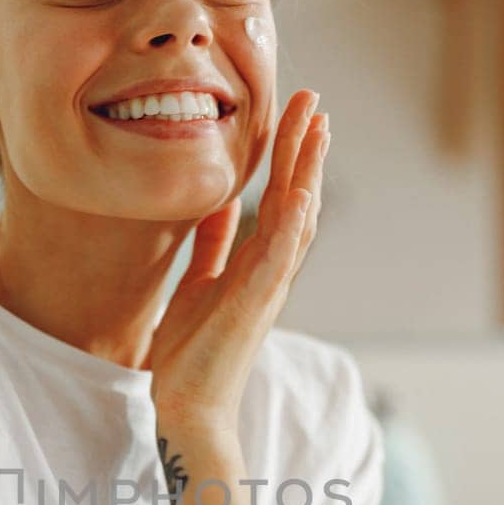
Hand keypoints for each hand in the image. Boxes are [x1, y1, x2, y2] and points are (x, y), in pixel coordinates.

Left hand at [147, 89, 329, 437]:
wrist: (187, 405)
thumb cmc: (191, 351)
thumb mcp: (198, 282)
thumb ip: (214, 245)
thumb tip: (220, 205)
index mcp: (256, 263)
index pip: (279, 197)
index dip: (289, 155)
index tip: (297, 113)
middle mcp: (270, 271)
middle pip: (297, 197)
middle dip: (304, 148)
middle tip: (312, 99)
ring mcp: (266, 288)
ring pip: (296, 219)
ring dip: (307, 173)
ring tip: (316, 128)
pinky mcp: (253, 306)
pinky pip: (277, 260)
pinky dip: (290, 227)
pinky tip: (298, 194)